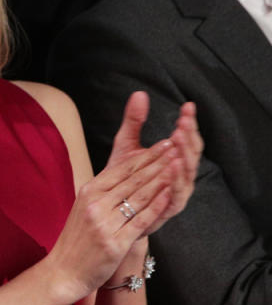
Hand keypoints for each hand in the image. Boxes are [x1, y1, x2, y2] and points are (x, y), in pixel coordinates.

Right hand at [44, 118, 178, 300]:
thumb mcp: (84, 208)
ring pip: (139, 197)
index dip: (144, 156)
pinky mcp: (115, 242)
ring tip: (178, 167)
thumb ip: (102, 192)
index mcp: (88, 191)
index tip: (161, 144)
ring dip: (161, 180)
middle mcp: (95, 203)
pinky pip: (140, 220)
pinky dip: (156, 207)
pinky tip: (169, 195)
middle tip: (175, 147)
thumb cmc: (77, 240)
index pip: (121, 169)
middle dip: (157, 162)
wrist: (63, 270)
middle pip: (133, 179)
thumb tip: (125, 174)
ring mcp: (104, 222)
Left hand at [105, 92, 200, 234]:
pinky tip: (173, 164)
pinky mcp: (167, 209)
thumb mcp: (126, 145)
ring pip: (188, 174)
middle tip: (183, 122)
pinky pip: (177, 195)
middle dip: (189, 137)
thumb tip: (140, 93)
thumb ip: (134, 121)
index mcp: (173, 160)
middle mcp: (179, 176)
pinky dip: (177, 180)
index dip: (189, 123)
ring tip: (179, 139)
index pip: (186, 139)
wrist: (113, 211)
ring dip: (185, 156)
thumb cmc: (122, 177)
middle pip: (191, 154)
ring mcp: (175, 193)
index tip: (187, 106)